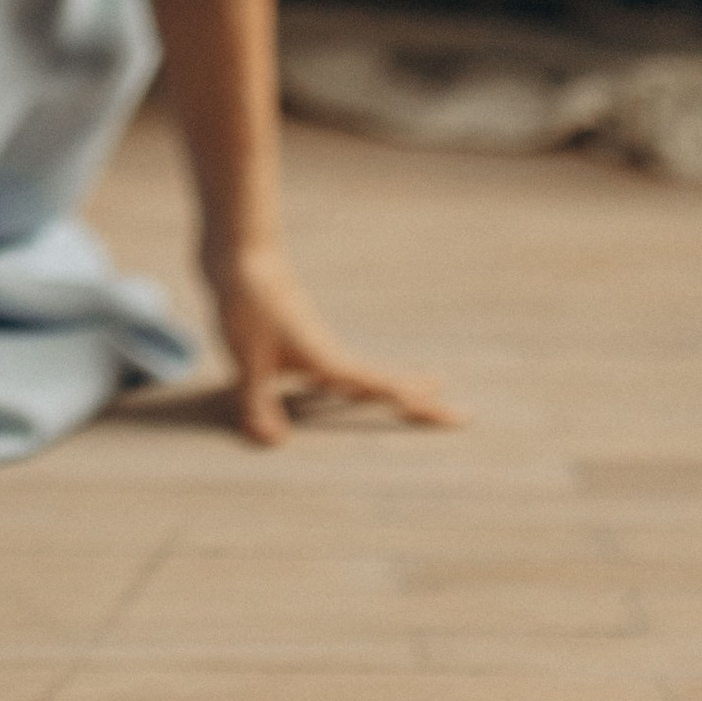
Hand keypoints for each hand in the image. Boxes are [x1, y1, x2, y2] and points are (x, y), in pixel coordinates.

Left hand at [205, 244, 462, 447]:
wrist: (240, 256)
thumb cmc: (246, 303)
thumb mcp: (247, 359)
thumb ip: (257, 403)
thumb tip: (277, 445)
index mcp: (329, 362)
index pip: (385, 391)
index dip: (422, 407)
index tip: (461, 417)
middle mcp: (331, 356)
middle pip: (386, 383)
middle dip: (420, 400)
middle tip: (460, 413)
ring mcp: (318, 347)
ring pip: (364, 377)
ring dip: (391, 390)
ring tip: (420, 396)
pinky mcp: (299, 341)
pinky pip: (339, 372)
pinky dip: (355, 385)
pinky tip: (346, 390)